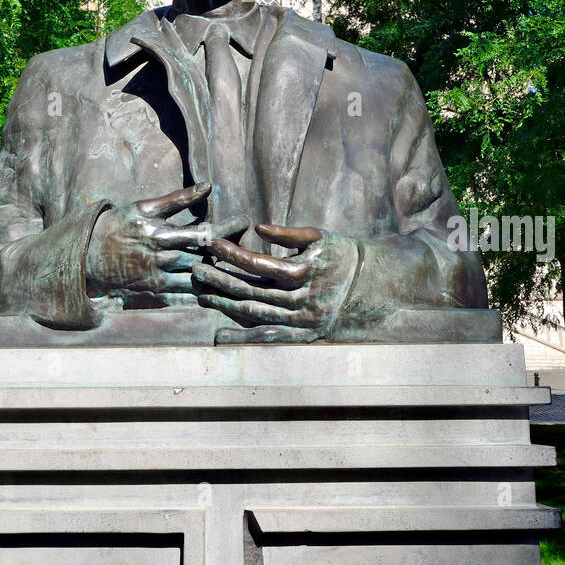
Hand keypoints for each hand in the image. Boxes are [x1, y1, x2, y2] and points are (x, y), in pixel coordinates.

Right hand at [86, 183, 246, 296]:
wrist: (88, 257)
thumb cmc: (118, 225)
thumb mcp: (144, 207)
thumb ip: (177, 198)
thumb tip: (208, 185)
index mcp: (161, 236)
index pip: (204, 234)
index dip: (227, 228)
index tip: (245, 221)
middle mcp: (162, 260)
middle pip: (207, 259)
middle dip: (231, 253)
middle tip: (251, 246)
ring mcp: (159, 280)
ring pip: (199, 281)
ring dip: (223, 276)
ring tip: (245, 268)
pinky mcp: (156, 294)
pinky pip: (187, 297)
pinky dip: (206, 293)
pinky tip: (224, 289)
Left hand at [193, 223, 361, 342]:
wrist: (369, 286)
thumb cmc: (340, 254)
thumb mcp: (319, 237)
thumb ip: (288, 234)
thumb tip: (257, 226)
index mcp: (304, 271)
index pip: (259, 263)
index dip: (232, 253)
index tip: (211, 244)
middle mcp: (301, 300)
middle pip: (251, 290)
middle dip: (220, 280)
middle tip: (195, 270)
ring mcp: (301, 321)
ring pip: (255, 314)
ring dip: (225, 306)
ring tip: (201, 295)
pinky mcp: (301, 335)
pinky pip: (267, 338)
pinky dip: (242, 337)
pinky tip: (220, 336)